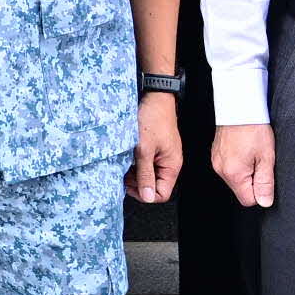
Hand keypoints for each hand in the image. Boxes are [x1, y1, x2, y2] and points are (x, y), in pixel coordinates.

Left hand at [126, 90, 183, 204]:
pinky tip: (128, 155)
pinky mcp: (155, 148)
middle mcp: (170, 162)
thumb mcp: (144, 149)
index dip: (144, 194)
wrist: (154, 96)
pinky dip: (136, 162)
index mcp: (172, 165)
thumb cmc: (152, 118)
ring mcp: (162, 155)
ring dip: (135, 171)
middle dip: (137, 182)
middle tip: (123, 173)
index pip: (162, 194)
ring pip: (148, 173)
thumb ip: (145, 174)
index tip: (129, 186)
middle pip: (154, 185)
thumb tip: (147, 197)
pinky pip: (146, 163)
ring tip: (124, 162)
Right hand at [211, 122, 275, 211]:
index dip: (260, 191)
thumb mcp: (266, 157)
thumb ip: (265, 182)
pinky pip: (229, 167)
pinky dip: (238, 162)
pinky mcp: (216, 154)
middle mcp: (221, 170)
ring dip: (245, 170)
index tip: (265, 175)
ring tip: (252, 151)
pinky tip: (244, 148)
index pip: (248, 200)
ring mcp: (216, 161)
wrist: (239, 106)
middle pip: (241, 189)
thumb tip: (265, 202)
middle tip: (260, 159)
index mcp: (234, 173)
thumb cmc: (253, 127)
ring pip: (235, 178)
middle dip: (253, 179)